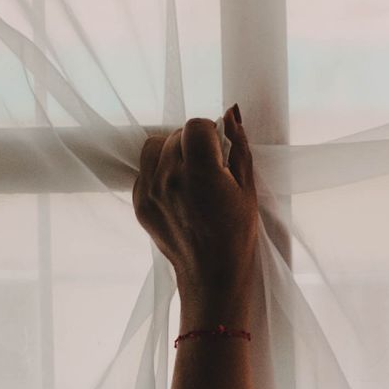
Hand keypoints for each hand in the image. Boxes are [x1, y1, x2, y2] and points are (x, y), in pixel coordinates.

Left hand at [133, 107, 260, 315]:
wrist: (211, 276)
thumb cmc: (236, 235)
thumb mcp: (247, 189)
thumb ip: (238, 147)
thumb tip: (231, 113)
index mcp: (200, 172)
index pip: (195, 125)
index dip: (210, 133)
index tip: (219, 151)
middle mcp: (169, 178)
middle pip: (175, 135)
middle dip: (193, 144)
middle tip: (208, 168)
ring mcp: (150, 191)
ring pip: (155, 147)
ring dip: (172, 153)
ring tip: (189, 175)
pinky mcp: (140, 203)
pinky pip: (145, 170)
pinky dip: (160, 172)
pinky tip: (179, 192)